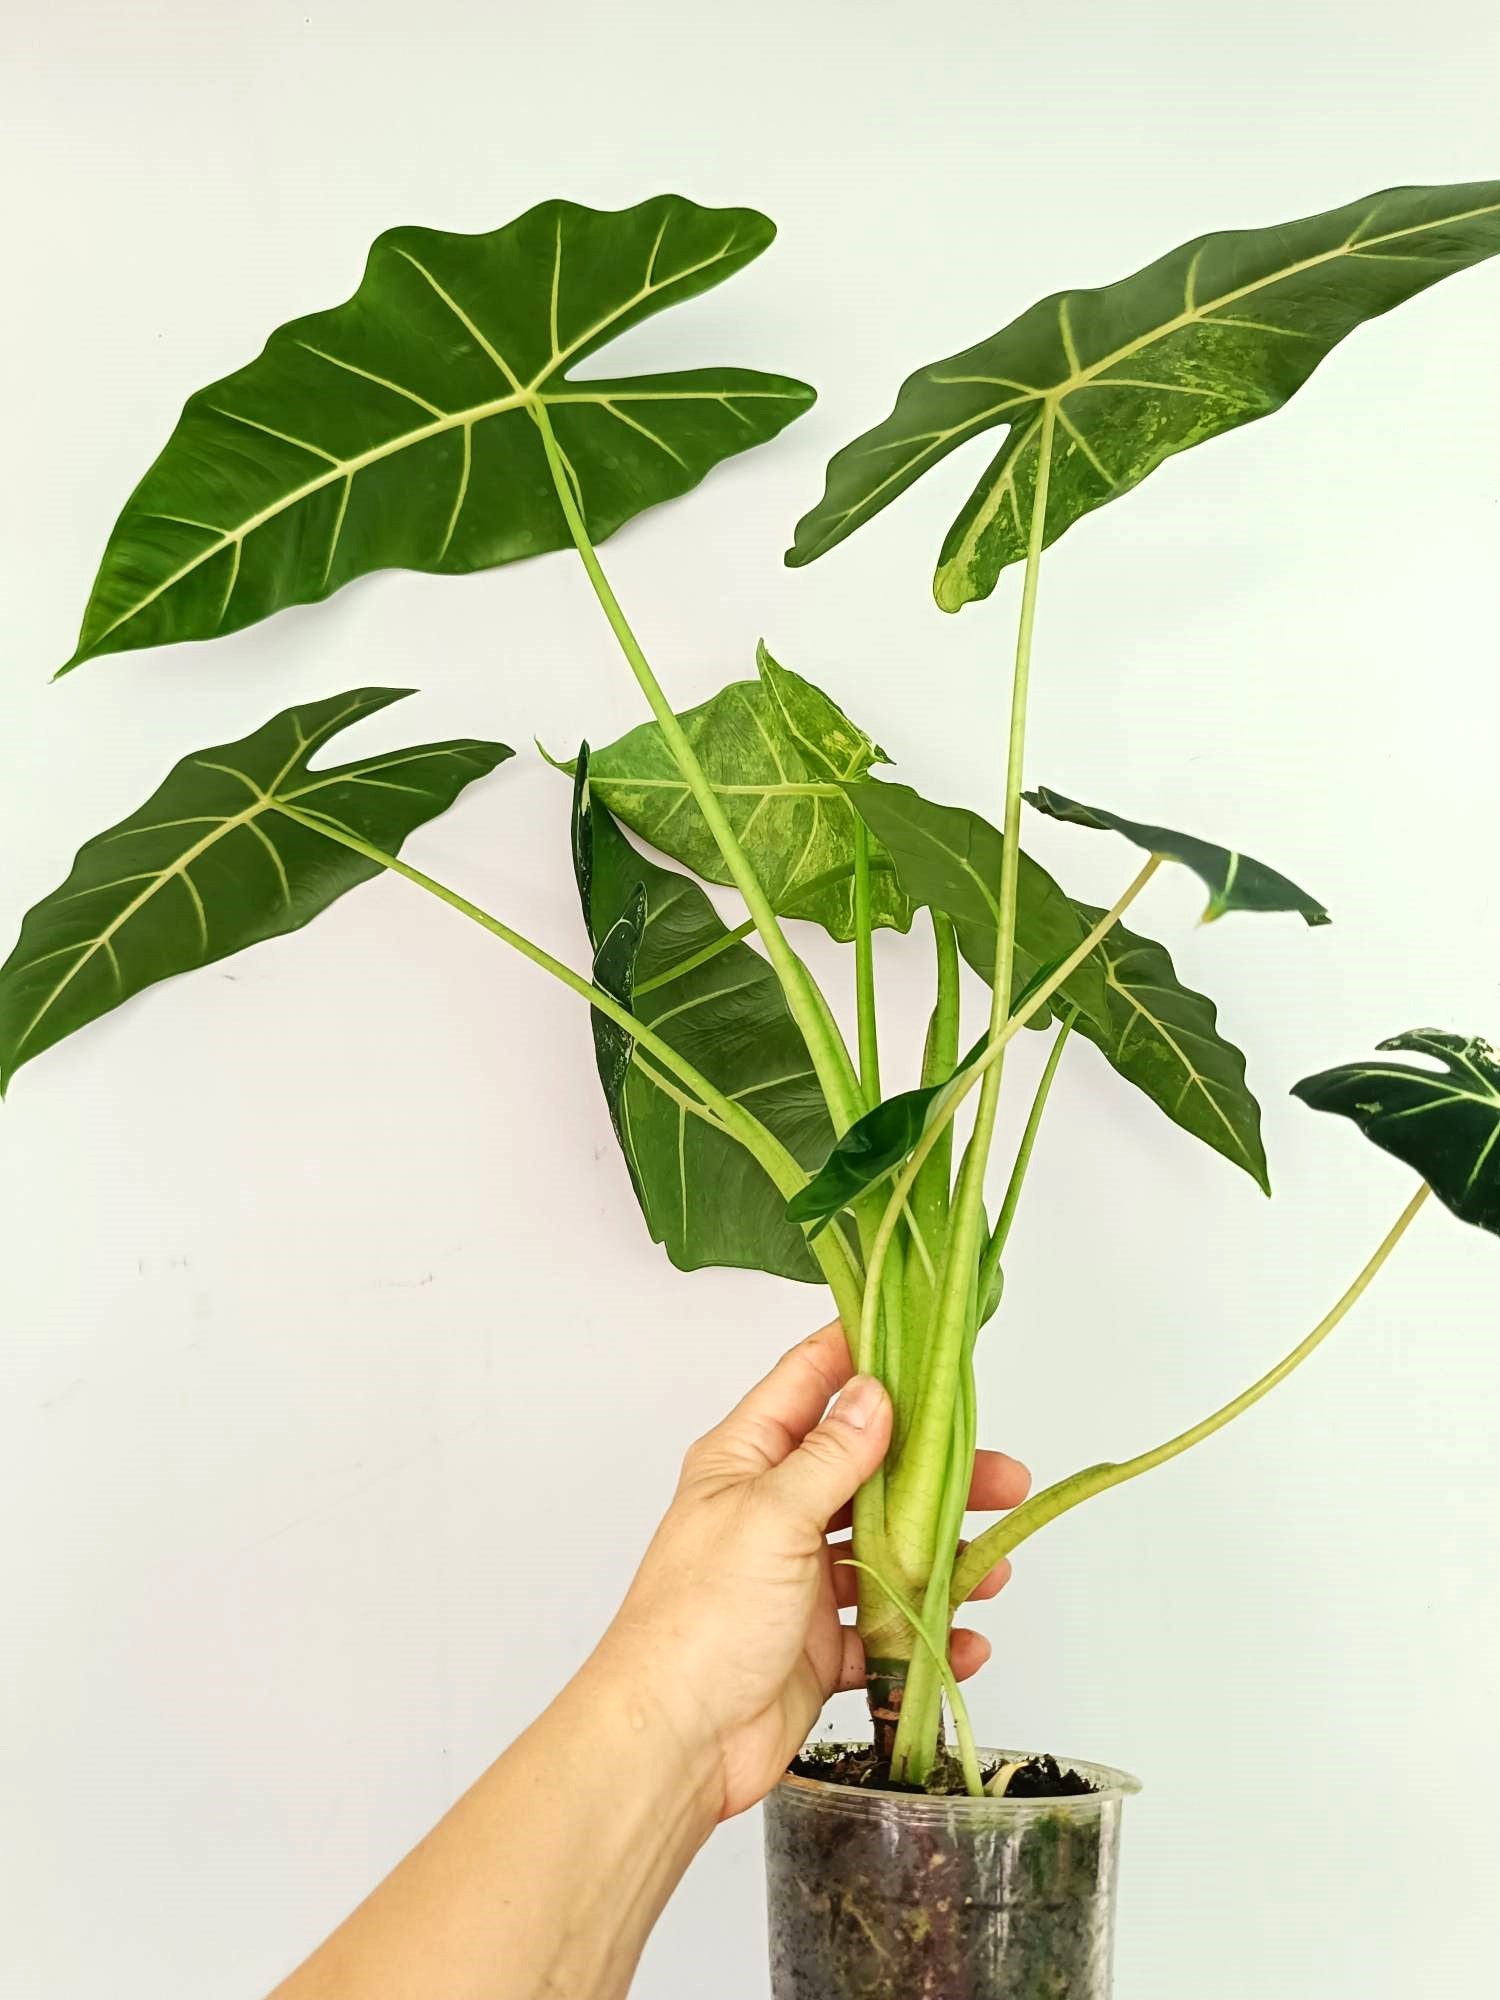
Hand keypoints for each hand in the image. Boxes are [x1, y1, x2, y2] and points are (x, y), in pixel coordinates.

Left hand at [593, 1322, 1029, 1821]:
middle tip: (1001, 1474)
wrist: (675, 1743)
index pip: (808, 1383)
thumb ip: (831, 1456)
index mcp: (746, 1461)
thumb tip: (873, 1393)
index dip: (862, 1353)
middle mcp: (773, 1510)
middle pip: (868, 1471)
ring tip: (994, 1568)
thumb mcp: (772, 1515)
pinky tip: (963, 1642)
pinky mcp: (814, 1643)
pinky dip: (924, 1635)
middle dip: (936, 1474)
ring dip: (940, 1557)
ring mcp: (796, 1579)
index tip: (923, 1338)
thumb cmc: (700, 1620)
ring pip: (884, 1550)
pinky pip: (882, 1630)